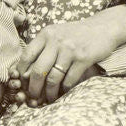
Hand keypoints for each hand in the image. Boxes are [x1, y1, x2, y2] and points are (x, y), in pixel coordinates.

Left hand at [10, 5, 125, 105]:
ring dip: (49, 93)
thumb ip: (42, 48)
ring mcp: (70, 50)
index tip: (23, 84)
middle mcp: (56, 41)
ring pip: (53, 78)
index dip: (22, 74)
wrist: (103, 27)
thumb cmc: (76, 34)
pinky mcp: (83, 58)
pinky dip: (65, 90)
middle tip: (33, 97)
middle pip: (37, 71)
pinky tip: (64, 92)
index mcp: (45, 34)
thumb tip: (26, 73)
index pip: (26, 57)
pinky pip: (69, 80)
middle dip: (33, 88)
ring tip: (49, 98)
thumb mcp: (56, 34)